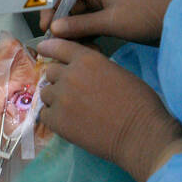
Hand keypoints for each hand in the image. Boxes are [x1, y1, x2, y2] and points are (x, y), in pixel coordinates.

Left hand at [37, 37, 181, 181]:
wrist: (138, 133)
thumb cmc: (138, 102)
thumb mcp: (118, 72)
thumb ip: (96, 67)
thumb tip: (83, 71)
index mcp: (88, 60)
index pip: (59, 47)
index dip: (49, 47)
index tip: (42, 49)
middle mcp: (70, 75)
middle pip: (51, 72)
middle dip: (59, 79)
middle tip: (70, 91)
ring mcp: (61, 98)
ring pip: (46, 93)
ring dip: (55, 98)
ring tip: (69, 108)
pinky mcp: (57, 121)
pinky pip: (45, 114)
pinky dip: (53, 117)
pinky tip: (67, 121)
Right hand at [38, 0, 173, 44]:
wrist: (173, 21)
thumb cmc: (144, 15)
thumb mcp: (110, 22)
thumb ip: (80, 25)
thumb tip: (54, 28)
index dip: (51, 8)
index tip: (46, 28)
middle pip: (69, 4)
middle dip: (63, 23)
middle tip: (57, 44)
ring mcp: (105, 2)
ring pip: (79, 16)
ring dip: (75, 31)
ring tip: (74, 47)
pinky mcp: (112, 14)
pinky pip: (91, 22)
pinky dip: (87, 34)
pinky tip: (88, 47)